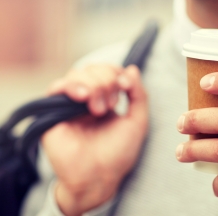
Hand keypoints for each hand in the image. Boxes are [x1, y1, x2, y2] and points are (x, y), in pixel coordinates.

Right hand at [42, 65, 147, 215]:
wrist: (99, 177)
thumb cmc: (119, 152)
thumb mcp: (137, 121)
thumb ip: (138, 94)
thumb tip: (132, 68)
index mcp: (104, 100)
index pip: (106, 71)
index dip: (116, 72)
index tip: (125, 86)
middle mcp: (85, 100)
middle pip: (92, 69)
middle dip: (106, 80)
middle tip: (112, 103)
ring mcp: (69, 106)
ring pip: (76, 75)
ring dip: (93, 85)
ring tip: (100, 108)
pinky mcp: (52, 114)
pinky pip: (56, 88)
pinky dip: (72, 86)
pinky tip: (84, 97)